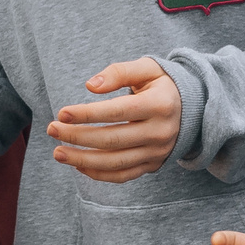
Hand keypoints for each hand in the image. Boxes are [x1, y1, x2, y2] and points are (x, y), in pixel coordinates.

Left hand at [49, 58, 182, 182]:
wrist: (194, 109)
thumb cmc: (162, 84)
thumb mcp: (147, 69)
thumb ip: (119, 72)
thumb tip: (90, 86)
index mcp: (160, 105)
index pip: (117, 112)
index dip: (87, 114)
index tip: (62, 113)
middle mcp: (160, 132)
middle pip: (112, 139)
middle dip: (77, 136)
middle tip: (51, 129)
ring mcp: (157, 152)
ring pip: (115, 162)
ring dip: (82, 159)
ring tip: (58, 152)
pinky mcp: (153, 165)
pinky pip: (123, 175)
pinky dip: (98, 174)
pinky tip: (78, 164)